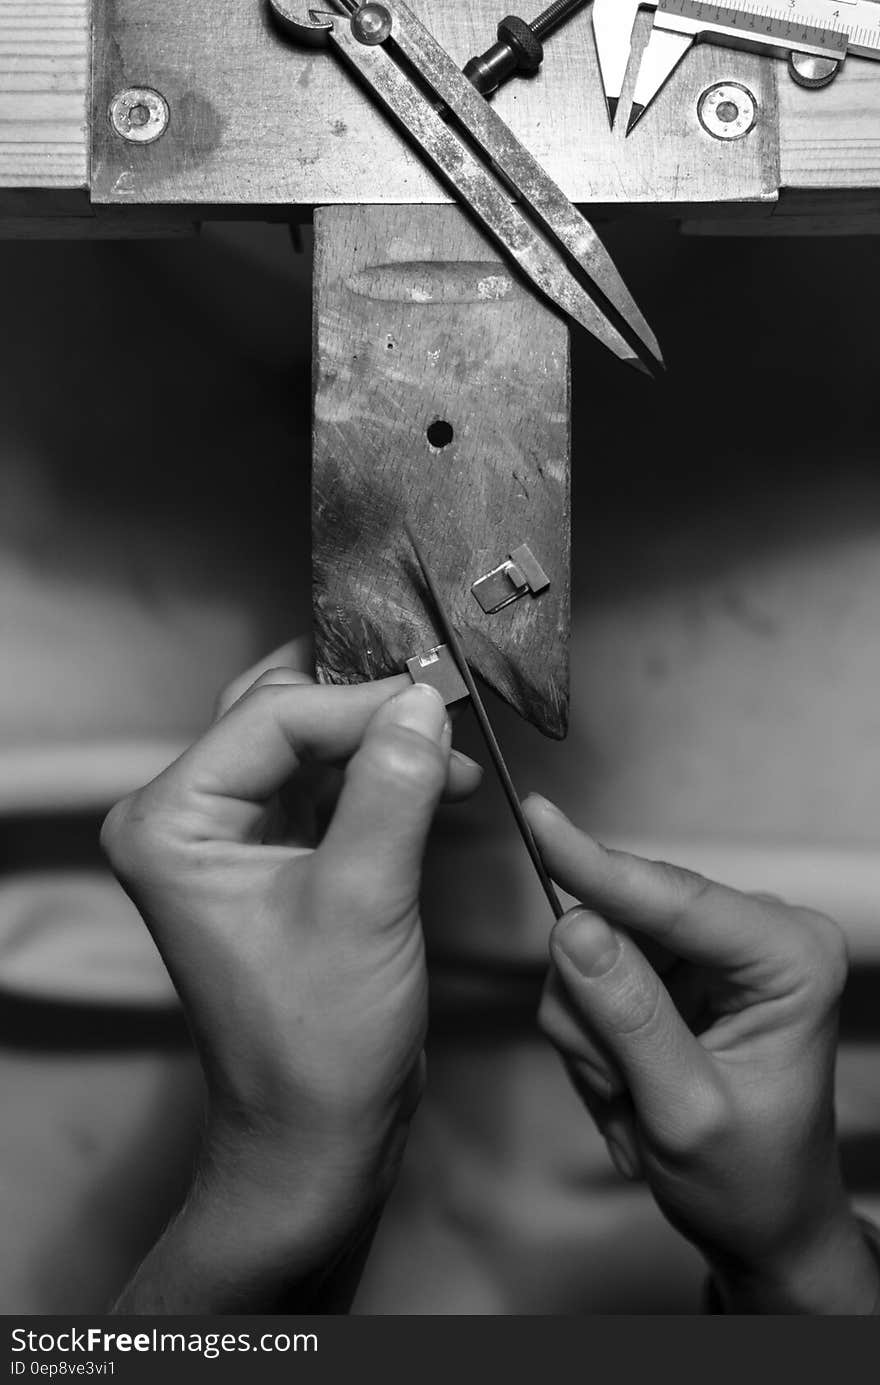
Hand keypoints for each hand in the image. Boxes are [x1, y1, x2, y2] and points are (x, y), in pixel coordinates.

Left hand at [102, 641, 480, 1309]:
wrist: (317, 1136)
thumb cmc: (319, 1040)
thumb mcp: (362, 903)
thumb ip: (392, 791)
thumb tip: (423, 699)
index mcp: (171, 821)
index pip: (273, 717)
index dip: (362, 705)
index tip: (442, 706)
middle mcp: (186, 817)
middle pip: (281, 715)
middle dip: (367, 711)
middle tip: (444, 712)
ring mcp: (229, 836)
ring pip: (307, 743)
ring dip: (380, 742)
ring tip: (451, 760)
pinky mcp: (273, 856)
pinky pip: (325, 785)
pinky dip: (381, 776)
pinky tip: (439, 784)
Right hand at [524, 795, 879, 1313]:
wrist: (762, 1224)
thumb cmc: (751, 1182)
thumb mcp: (686, 1112)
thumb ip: (630, 1018)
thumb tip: (574, 928)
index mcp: (791, 958)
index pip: (676, 899)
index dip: (599, 866)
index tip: (539, 819)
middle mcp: (756, 934)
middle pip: (622, 921)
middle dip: (597, 1011)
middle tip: (617, 1088)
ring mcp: (711, 949)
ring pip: (594, 949)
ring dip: (591, 1036)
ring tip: (628, 1098)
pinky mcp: (676, 966)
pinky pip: (592, 976)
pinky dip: (591, 1040)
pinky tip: (624, 1086)